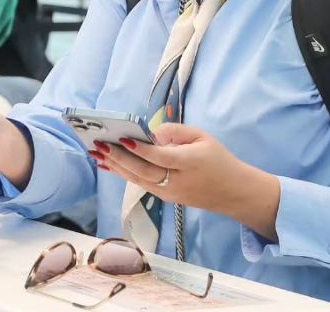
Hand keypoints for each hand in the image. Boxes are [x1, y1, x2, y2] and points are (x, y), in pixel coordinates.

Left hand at [99, 123, 280, 237]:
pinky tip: (109, 165)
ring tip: (96, 154)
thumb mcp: (202, 137)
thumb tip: (149, 134)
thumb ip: (175, 132)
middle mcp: (177, 181)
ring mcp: (169, 193)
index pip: (160, 157)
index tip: (123, 138)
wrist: (233, 192)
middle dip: (119, 157)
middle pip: (144, 171)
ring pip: (138, 179)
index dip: (140, 149)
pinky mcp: (165, 197)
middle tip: (99, 145)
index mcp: (190, 162)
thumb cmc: (218, 159)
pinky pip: (141, 184)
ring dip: (115, 166)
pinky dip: (123, 173)